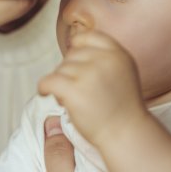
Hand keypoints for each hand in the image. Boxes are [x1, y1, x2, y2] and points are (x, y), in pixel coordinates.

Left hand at [37, 31, 148, 146]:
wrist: (126, 135)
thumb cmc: (122, 108)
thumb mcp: (123, 72)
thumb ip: (104, 57)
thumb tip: (73, 44)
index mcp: (118, 54)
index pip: (89, 36)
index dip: (78, 47)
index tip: (75, 63)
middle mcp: (105, 60)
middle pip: (72, 54)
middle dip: (70, 71)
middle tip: (78, 90)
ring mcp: (89, 74)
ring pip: (60, 69)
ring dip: (62, 83)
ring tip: (73, 99)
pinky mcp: (74, 90)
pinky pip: (48, 80)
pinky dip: (44, 87)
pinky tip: (46, 93)